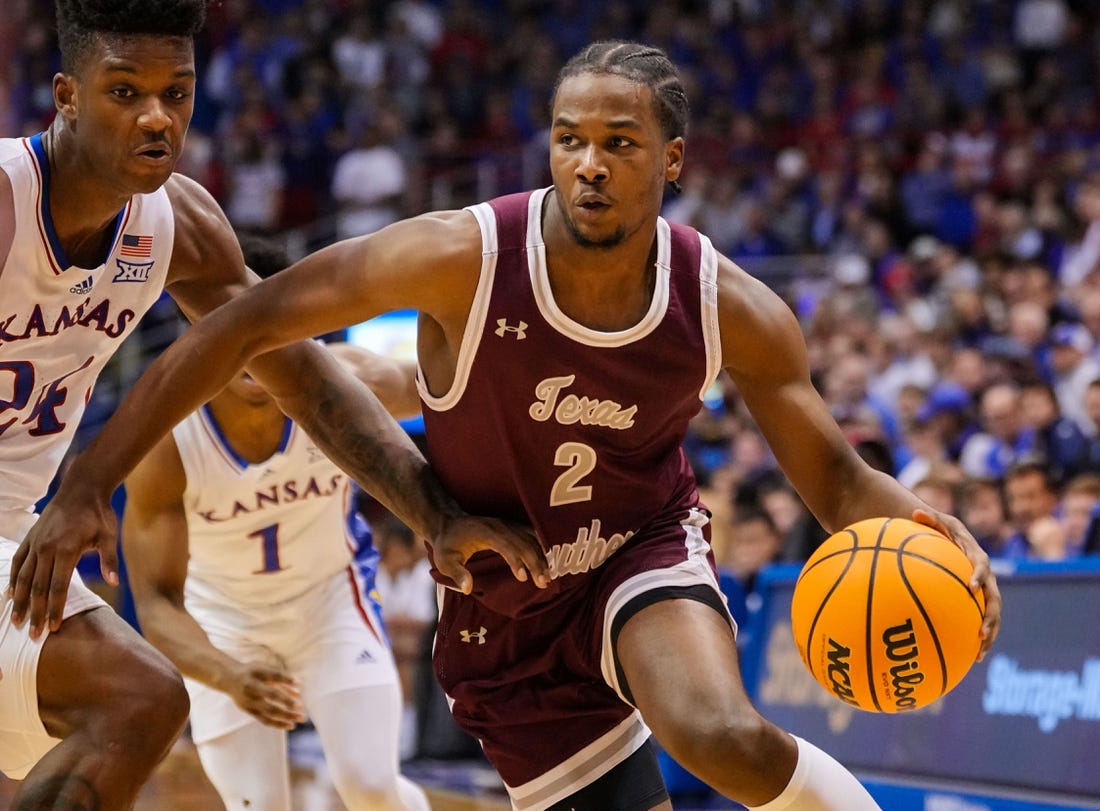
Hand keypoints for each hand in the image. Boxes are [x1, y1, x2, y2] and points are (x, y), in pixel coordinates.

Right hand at [9, 480, 119, 638]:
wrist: (82, 489)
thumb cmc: (99, 515)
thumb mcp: (109, 536)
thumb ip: (109, 560)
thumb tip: (114, 583)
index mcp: (66, 550)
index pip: (58, 587)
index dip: (54, 609)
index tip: (52, 628)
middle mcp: (46, 548)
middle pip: (38, 587)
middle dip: (35, 613)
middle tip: (33, 635)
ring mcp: (35, 543)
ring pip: (24, 577)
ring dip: (20, 601)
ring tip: (17, 621)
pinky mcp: (30, 538)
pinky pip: (18, 562)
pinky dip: (13, 579)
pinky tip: (11, 594)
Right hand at [226, 662, 305, 728]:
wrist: (229, 678)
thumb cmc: (253, 672)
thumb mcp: (265, 668)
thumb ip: (282, 677)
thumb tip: (300, 687)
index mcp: (256, 673)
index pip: (275, 677)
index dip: (287, 681)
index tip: (300, 688)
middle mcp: (251, 688)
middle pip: (272, 697)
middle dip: (288, 704)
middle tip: (301, 709)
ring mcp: (249, 701)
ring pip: (269, 712)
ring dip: (286, 717)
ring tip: (300, 719)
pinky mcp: (249, 711)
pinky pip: (264, 720)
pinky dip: (278, 723)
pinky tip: (290, 725)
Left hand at [430, 515, 548, 593]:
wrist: (448, 522)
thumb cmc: (447, 544)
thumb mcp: (445, 561)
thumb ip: (456, 574)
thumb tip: (467, 589)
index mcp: (485, 532)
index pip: (506, 545)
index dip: (515, 561)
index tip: (522, 578)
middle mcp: (500, 525)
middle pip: (524, 542)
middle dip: (535, 562)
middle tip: (544, 583)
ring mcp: (508, 524)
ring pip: (531, 538)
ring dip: (542, 556)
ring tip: (549, 576)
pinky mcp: (512, 526)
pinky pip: (532, 534)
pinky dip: (542, 546)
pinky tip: (550, 559)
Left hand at [913, 508, 1001, 660]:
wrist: (947, 539)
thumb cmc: (937, 530)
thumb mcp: (933, 522)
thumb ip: (928, 520)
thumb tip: (914, 511)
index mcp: (974, 556)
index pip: (981, 564)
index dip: (978, 575)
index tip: (971, 586)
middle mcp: (983, 576)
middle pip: (994, 598)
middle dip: (990, 616)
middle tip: (981, 631)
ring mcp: (982, 591)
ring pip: (991, 615)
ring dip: (989, 634)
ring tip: (979, 654)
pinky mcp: (976, 603)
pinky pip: (979, 622)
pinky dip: (977, 639)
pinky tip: (968, 658)